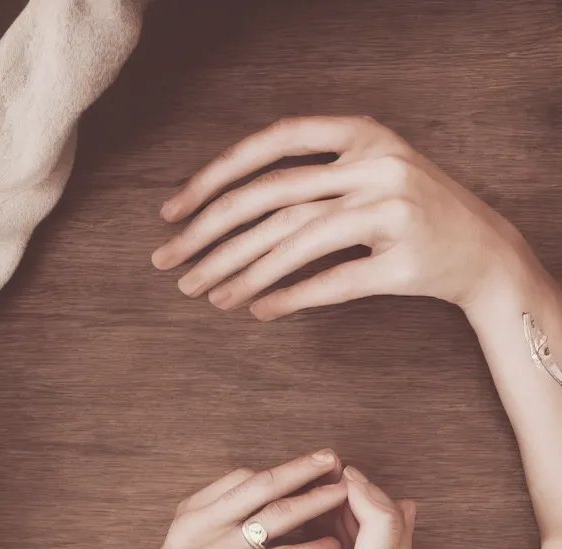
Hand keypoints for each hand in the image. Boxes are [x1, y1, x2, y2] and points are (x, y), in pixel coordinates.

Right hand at [122, 450, 345, 548]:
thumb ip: (229, 532)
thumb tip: (276, 523)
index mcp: (192, 514)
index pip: (243, 478)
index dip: (283, 469)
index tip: (314, 464)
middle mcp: (199, 527)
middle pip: (260, 486)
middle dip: (301, 470)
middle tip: (333, 459)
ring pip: (272, 518)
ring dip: (312, 503)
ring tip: (343, 496)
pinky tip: (330, 548)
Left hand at [153, 115, 539, 320]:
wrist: (483, 251)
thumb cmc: (412, 214)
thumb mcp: (369, 173)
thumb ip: (312, 178)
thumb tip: (227, 215)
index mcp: (362, 134)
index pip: (272, 143)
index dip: (214, 175)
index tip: (172, 211)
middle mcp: (377, 165)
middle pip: (272, 197)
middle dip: (209, 233)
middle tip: (169, 264)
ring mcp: (394, 212)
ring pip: (295, 241)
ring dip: (240, 271)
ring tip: (204, 295)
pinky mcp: (404, 263)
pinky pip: (333, 281)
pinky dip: (289, 297)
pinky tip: (256, 311)